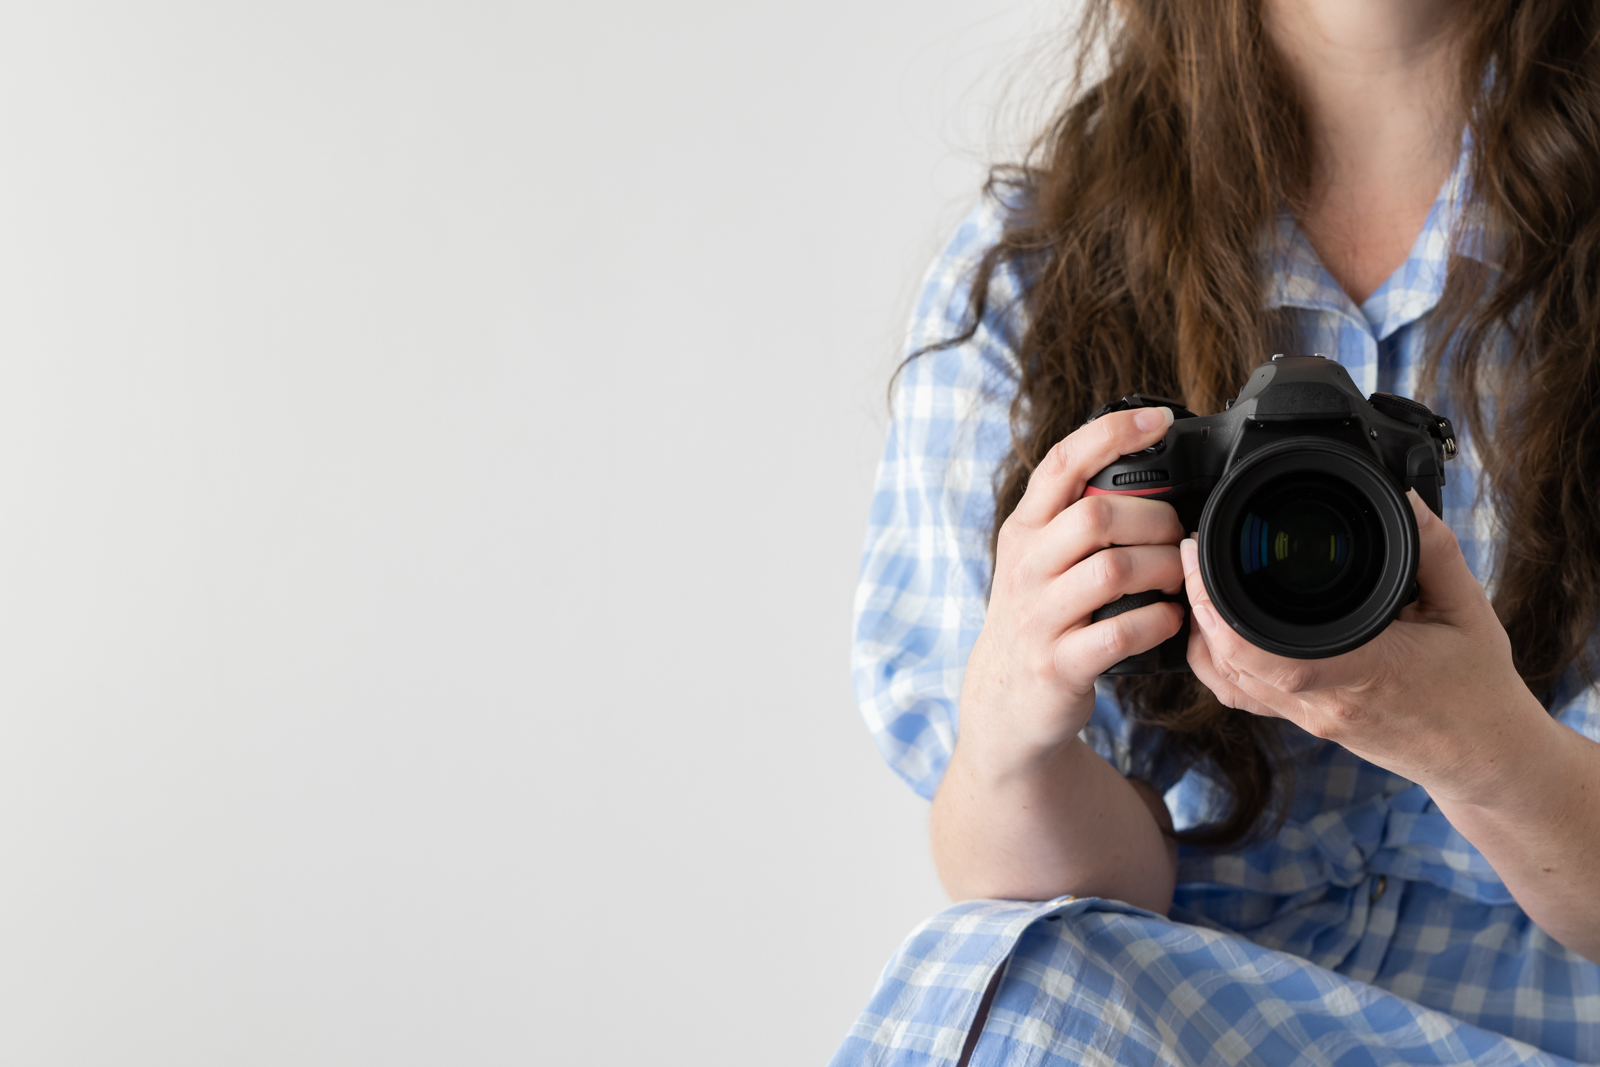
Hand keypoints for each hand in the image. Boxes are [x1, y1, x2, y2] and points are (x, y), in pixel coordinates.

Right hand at [959, 406, 1185, 767]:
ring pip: (1113, 570)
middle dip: (1155, 519)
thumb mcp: (1038, 559)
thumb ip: (1074, 516)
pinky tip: (1170, 618)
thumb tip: (1142, 468)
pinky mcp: (1058, 664)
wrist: (1005, 701)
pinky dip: (1157, 622)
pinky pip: (1119, 634)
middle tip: (1178, 534)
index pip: (1061, 463)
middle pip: (1097, 515)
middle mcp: (1026, 566)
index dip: (1111, 433)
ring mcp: (1039, 617)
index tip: (1158, 420)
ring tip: (1179, 577)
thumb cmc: (1039, 617)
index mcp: (1024, 530)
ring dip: (1163, 569)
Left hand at [1182, 489, 1548, 804]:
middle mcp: (1325, 703)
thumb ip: (1433, 548)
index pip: (1266, 653)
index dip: (1218, 608)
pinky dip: (1216, 662)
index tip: (1202, 555)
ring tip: (1197, 582)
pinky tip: (1213, 628)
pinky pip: (1242, 696)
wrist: (1483, 755)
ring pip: (1227, 682)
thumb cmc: (1477, 684)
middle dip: (1198, 605)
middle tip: (1192, 551)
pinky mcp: (1304, 723)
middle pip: (1231, 664)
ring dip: (1201, 633)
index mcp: (1364, 673)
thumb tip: (1401, 495)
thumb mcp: (1468, 607)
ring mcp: (1309, 718)